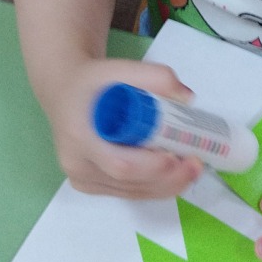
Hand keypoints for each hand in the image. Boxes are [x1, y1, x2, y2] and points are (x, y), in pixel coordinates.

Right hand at [50, 57, 202, 199]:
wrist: (64, 93)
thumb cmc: (94, 82)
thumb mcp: (121, 69)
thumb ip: (156, 77)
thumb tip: (187, 98)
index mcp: (81, 136)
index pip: (120, 164)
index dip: (153, 166)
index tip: (181, 156)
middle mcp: (77, 163)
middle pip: (129, 182)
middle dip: (168, 178)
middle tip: (196, 163)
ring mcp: (82, 179)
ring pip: (132, 192)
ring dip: (166, 185)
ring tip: (190, 168)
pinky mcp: (89, 186)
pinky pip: (127, 192)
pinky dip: (153, 186)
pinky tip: (171, 174)